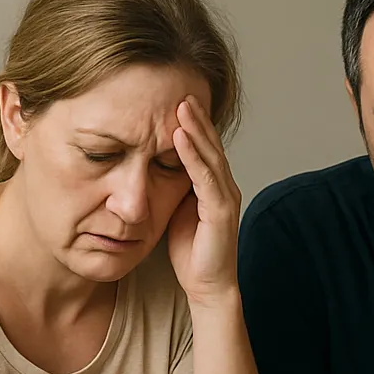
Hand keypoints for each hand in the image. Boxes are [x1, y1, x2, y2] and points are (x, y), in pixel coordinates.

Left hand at [167, 95, 241, 305]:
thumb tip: (147, 163)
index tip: (173, 97)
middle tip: (179, 87)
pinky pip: (205, 178)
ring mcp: (225, 198)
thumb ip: (170, 185)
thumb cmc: (189, 252)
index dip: (191, 122)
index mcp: (212, 186)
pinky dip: (193, 156)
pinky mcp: (221, 212)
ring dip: (195, 129)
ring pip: (210, 156)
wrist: (207, 286)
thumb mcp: (174, 209)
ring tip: (181, 105)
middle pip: (210, 144)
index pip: (203, 147)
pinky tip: (180, 138)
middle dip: (195, 116)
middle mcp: (224, 187)